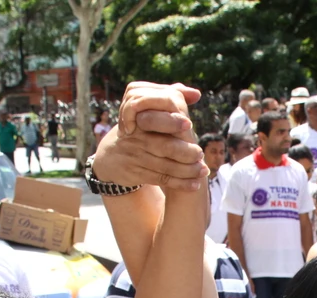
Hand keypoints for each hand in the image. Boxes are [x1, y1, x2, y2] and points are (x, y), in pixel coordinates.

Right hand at [93, 81, 207, 190]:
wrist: (112, 155)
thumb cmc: (139, 127)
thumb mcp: (146, 109)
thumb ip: (171, 96)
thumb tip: (196, 94)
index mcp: (138, 117)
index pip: (152, 117)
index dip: (170, 121)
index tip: (188, 124)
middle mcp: (135, 137)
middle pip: (160, 144)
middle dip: (182, 150)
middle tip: (199, 153)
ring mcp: (136, 156)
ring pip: (164, 165)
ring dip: (186, 170)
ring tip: (204, 170)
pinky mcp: (136, 173)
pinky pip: (161, 179)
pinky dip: (179, 183)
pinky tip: (195, 184)